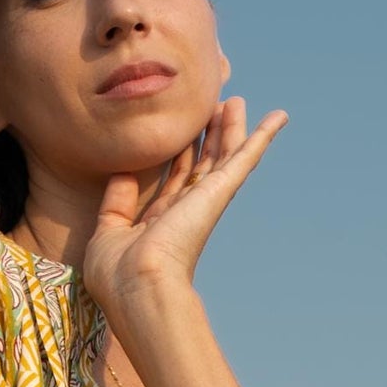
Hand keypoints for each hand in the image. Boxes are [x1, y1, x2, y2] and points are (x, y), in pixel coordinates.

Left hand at [82, 96, 286, 337]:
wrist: (138, 286)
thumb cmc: (117, 275)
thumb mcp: (107, 234)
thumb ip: (116, 204)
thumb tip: (123, 174)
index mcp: (162, 223)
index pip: (176, 180)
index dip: (180, 154)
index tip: (182, 132)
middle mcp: (188, 211)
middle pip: (203, 165)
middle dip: (207, 136)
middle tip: (213, 107)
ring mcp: (206, 201)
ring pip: (224, 155)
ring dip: (230, 128)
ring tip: (233, 100)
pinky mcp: (219, 192)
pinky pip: (245, 157)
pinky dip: (263, 136)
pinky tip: (280, 116)